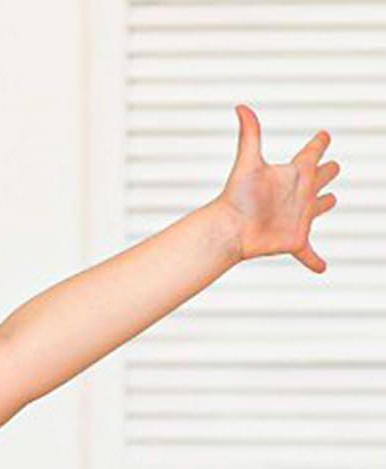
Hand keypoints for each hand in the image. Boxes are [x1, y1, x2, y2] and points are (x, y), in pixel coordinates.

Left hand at [216, 103, 337, 272]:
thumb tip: (240, 106)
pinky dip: (315, 260)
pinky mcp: (295, 239)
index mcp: (295, 172)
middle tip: (334, 166)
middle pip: (322, 176)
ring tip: (330, 200)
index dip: (320, 143)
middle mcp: (300, 192)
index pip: (313, 151)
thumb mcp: (248, 163)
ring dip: (325, 204)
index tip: (323, 136)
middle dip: (328, 171)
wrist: (229, 230)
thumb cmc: (237, 197)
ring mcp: (300, 216)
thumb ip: (249, 134)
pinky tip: (321, 268)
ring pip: (320, 207)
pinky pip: (308, 253)